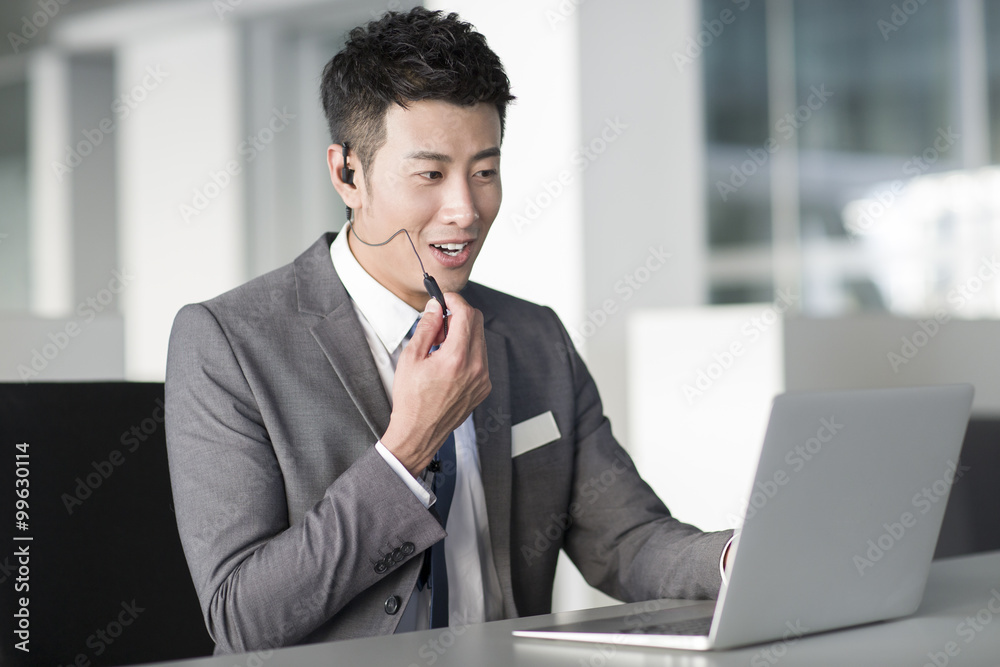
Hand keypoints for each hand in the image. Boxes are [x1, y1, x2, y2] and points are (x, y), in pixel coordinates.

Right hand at [380, 293, 491, 475]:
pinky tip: (448, 364)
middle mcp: (476, 367)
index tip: (444, 298)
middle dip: (458, 315)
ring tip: (440, 349)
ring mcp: (483, 378)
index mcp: (456, 358)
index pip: (466, 313)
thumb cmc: (411, 398)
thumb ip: (426, 327)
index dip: (454, 300)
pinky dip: (467, 351)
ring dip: (462, 334)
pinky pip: (481, 357)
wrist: (419, 432)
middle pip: (477, 322)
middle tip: (438, 326)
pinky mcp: (484, 387)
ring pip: (480, 339)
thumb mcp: (411, 358)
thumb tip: (436, 306)